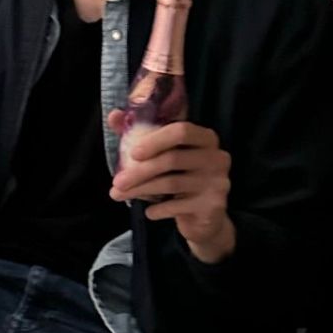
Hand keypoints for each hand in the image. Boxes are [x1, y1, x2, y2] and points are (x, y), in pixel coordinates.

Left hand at [107, 113, 234, 262]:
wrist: (204, 217)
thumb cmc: (179, 177)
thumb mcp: (162, 155)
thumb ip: (139, 133)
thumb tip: (114, 115)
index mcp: (205, 138)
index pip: (181, 131)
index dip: (155, 140)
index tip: (132, 153)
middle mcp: (217, 157)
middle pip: (172, 159)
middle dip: (139, 171)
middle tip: (116, 181)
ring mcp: (219, 181)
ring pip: (171, 183)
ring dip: (140, 190)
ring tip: (118, 195)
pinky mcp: (214, 205)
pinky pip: (178, 206)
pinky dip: (158, 209)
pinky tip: (148, 211)